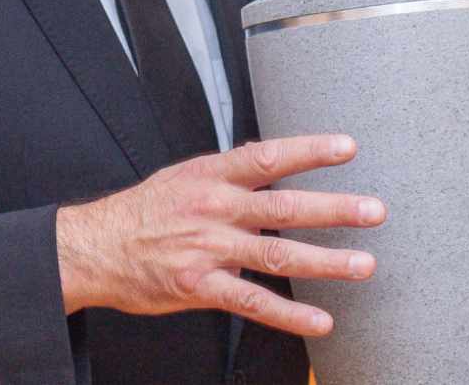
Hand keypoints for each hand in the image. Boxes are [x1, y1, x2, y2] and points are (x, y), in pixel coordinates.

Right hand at [55, 134, 385, 336]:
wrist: (94, 248)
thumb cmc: (143, 212)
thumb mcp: (184, 177)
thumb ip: (230, 176)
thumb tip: (272, 167)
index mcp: (211, 175)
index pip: (267, 156)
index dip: (309, 151)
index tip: (348, 147)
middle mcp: (215, 209)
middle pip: (284, 206)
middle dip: (334, 209)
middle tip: (374, 210)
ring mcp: (209, 250)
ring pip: (277, 255)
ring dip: (325, 261)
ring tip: (364, 264)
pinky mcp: (201, 287)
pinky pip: (253, 302)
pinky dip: (290, 314)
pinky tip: (320, 321)